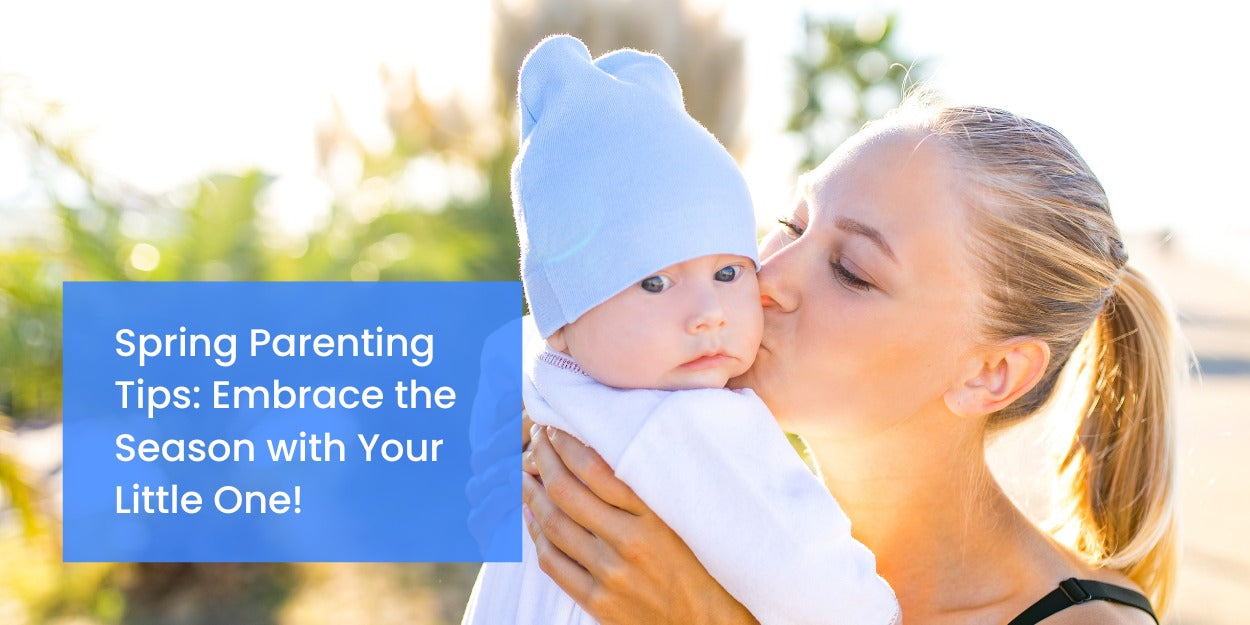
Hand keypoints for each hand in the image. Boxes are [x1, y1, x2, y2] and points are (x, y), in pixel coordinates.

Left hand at [523, 426, 757, 624]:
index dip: (566, 443)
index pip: (595, 468)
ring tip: (522, 473)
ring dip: (531, 493)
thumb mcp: (682, 519)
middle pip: (567, 491)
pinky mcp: (599, 602)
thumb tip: (604, 450)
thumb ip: (648, 489)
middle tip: (535, 439)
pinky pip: (553, 562)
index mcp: (655, 515)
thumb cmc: (702, 565)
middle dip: (543, 459)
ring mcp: (611, 574)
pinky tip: (531, 516)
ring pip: (554, 524)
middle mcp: (630, 542)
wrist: (709, 624)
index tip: (555, 427)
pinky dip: (536, 534)